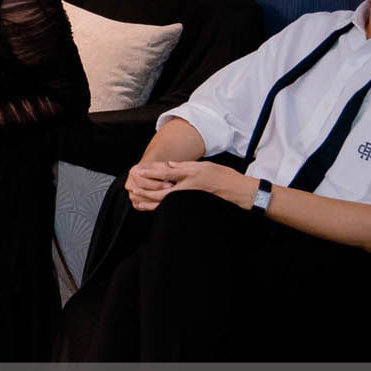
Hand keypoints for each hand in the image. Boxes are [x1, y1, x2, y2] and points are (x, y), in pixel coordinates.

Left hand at [128, 158, 244, 211]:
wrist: (239, 192)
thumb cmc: (223, 178)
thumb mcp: (202, 166)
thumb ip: (182, 167)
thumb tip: (166, 164)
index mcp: (187, 181)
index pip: (162, 177)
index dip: (148, 173)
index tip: (137, 170)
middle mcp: (185, 192)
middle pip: (158, 192)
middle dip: (143, 188)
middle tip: (131, 184)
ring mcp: (188, 200)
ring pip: (163, 202)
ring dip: (148, 199)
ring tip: (137, 196)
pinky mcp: (190, 205)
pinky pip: (171, 206)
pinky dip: (159, 206)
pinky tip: (152, 205)